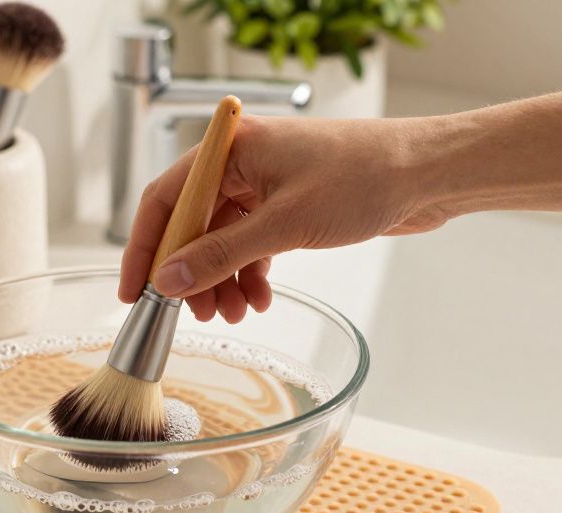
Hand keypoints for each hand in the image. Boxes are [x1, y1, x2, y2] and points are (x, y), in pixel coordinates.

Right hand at [119, 114, 448, 322]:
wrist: (426, 174)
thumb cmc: (363, 178)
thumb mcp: (283, 224)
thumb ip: (220, 255)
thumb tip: (170, 281)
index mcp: (231, 149)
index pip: (166, 199)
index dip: (146, 248)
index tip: (134, 291)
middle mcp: (242, 163)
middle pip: (192, 226)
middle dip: (192, 275)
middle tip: (196, 314)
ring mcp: (265, 185)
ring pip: (222, 241)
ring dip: (223, 281)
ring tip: (235, 314)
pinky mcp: (287, 206)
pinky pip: (251, 245)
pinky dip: (250, 275)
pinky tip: (259, 299)